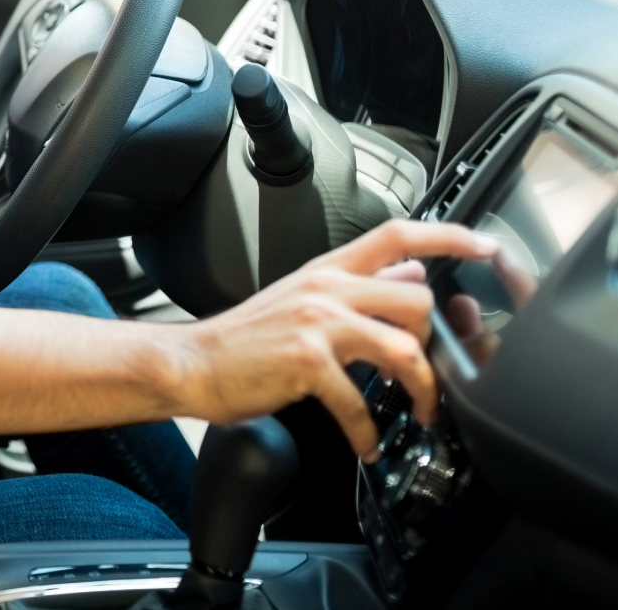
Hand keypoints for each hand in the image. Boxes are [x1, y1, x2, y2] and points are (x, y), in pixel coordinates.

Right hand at [168, 220, 498, 460]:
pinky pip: (361, 402)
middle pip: (416, 297)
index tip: (484, 245)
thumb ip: (358, 285)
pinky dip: (368, 432)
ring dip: (423, 390)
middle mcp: (326, 289)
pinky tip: (365, 442)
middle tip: (431, 373)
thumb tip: (410, 270)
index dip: (447, 236)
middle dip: (435, 342)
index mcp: (327, 271)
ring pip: (403, 346)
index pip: (398, 235)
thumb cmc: (245, 339)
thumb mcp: (304, 297)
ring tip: (418, 413)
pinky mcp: (305, 362)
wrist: (194, 362)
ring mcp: (316, 323)